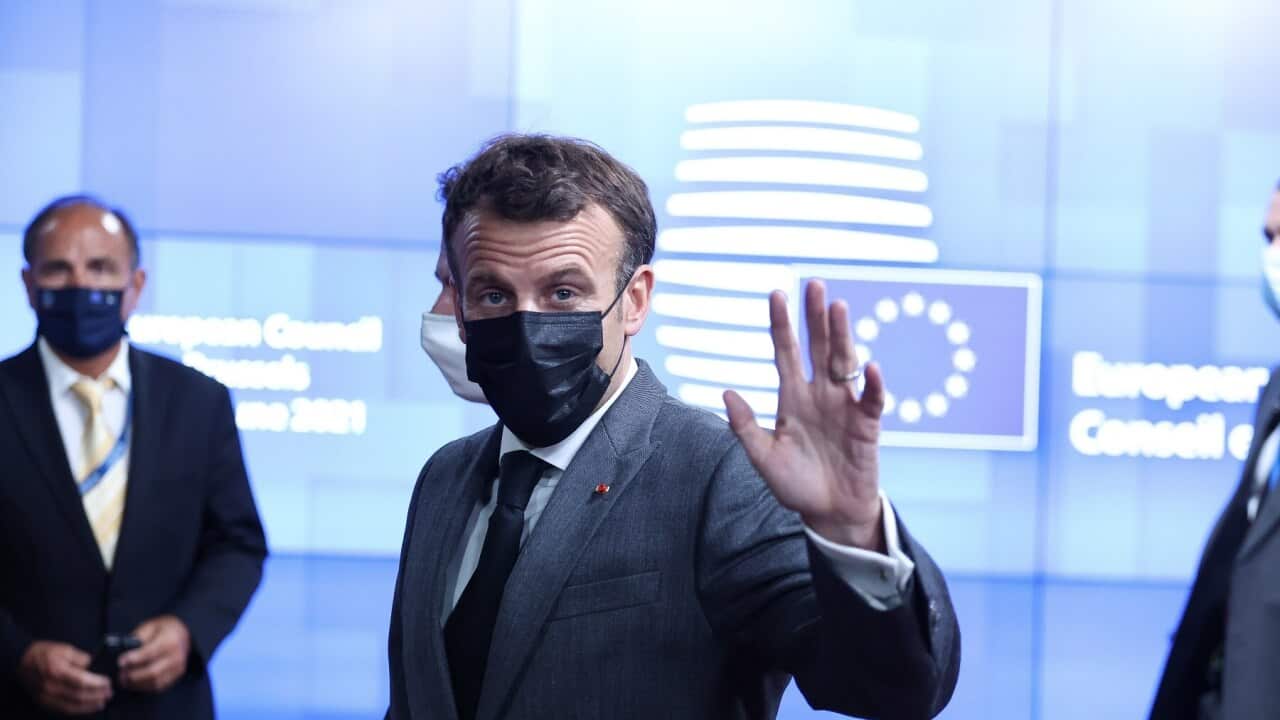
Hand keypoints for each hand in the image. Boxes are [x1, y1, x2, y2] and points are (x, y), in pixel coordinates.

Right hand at [18, 641, 111, 714]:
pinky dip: (78, 710)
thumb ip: (81, 658)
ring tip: (102, 702)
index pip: (81, 681)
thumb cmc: (43, 652)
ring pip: (72, 705)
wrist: (21, 660)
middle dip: (97, 695)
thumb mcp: (65, 649)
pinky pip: (63, 709)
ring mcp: (46, 696)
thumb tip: (94, 667)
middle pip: (78, 695)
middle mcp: (51, 686)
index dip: (97, 683)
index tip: (108, 682)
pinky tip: (88, 707)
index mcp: (57, 671)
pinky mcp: (43, 702)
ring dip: (90, 705)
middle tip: (110, 692)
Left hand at [118, 615, 190, 692]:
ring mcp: (178, 667)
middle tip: (120, 675)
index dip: (134, 659)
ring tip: (125, 680)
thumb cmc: (164, 628)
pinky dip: (145, 687)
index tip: (120, 662)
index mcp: (170, 640)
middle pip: (152, 671)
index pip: (150, 652)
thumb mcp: (150, 626)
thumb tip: (123, 652)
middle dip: (133, 675)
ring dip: (137, 684)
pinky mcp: (176, 675)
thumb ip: (138, 637)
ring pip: (155, 682)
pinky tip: (135, 683)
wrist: (184, 632)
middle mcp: (176, 655)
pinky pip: (159, 686)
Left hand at [724, 280, 886, 550]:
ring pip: (844, 362)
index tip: (777, 294)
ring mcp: (844, 405)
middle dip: (815, 317)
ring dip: (842, 336)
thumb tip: (726, 392)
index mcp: (792, 397)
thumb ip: (746, 426)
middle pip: (817, 346)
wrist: (829, 514)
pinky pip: (871, 399)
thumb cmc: (796, 485)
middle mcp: (819, 394)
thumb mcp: (763, 457)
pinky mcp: (867, 424)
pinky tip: (870, 367)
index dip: (782, 324)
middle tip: (815, 284)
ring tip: (839, 307)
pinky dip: (872, 384)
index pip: (786, 352)